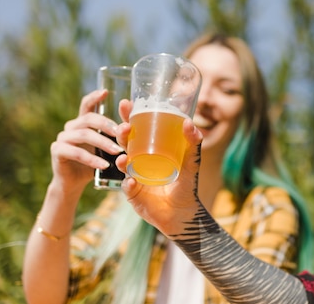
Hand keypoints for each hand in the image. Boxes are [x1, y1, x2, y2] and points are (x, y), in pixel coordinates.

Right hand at [49, 90, 123, 195]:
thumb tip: (131, 125)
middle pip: (89, 118)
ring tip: (117, 151)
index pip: (87, 104)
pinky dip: (92, 159)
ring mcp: (62, 137)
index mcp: (83, 122)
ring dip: (103, 143)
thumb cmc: (95, 162)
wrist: (75, 183)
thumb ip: (115, 136)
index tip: (106, 91)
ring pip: (84, 134)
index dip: (95, 97)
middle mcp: (71, 126)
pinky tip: (104, 165)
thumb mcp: (107, 147)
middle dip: (107, 124)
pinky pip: (76, 152)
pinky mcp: (57, 151)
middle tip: (121, 132)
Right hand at [115, 100, 203, 235]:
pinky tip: (132, 181)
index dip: (128, 116)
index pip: (136, 129)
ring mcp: (133, 177)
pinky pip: (127, 188)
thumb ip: (193, 142)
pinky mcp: (133, 194)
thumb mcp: (191, 160)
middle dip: (121, 135)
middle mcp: (138, 161)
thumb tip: (189, 122)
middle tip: (124, 127)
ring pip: (122, 165)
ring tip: (123, 158)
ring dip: (120, 160)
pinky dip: (129, 184)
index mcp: (149, 149)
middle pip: (125, 144)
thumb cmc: (186, 184)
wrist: (184, 211)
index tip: (125, 103)